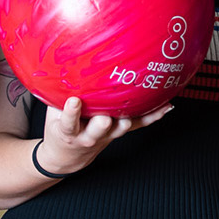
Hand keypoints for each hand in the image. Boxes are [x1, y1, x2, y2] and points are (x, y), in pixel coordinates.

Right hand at [34, 95, 171, 175]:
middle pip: (99, 129)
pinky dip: (153, 116)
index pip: (68, 121)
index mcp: (69, 130)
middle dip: (104, 122)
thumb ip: (55, 94)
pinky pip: (138, 124)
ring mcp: (107, 135)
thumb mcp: (51, 112)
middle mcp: (90, 134)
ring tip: (147, 105)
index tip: (73, 101)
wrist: (68, 155)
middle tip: (107, 115)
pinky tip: (166, 107)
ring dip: (132, 116)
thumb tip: (58, 63)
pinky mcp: (120, 132)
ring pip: (121, 127)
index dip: (71, 112)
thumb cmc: (60, 127)